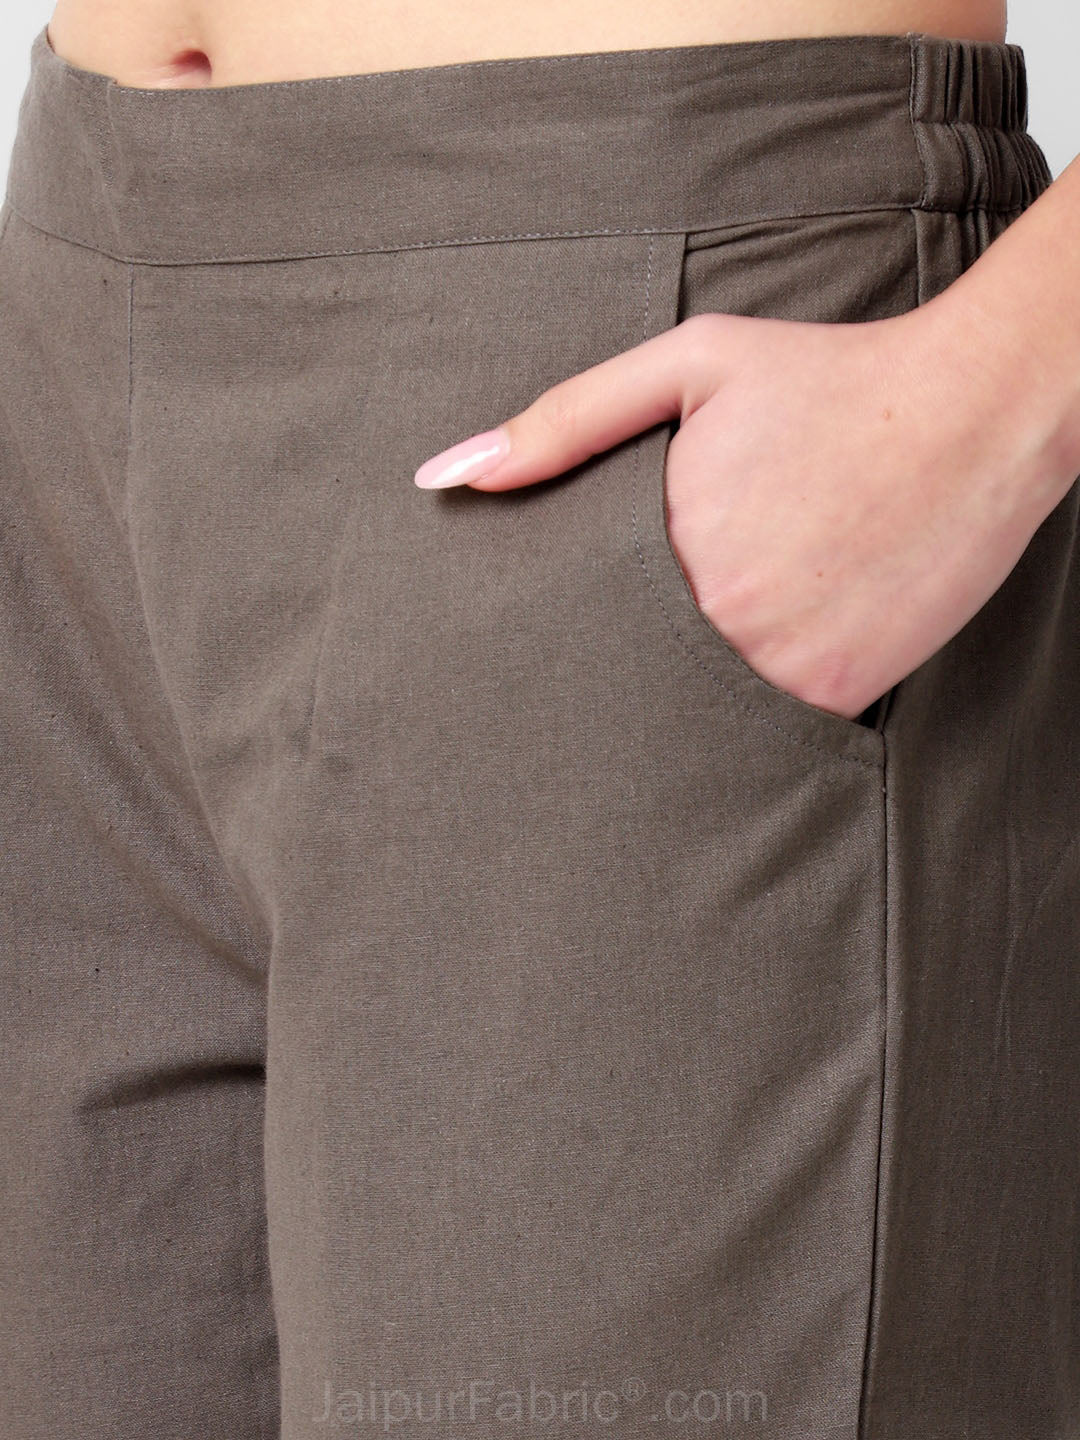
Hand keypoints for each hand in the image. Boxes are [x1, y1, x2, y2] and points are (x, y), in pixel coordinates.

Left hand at [413, 300, 1063, 719]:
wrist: (977, 411)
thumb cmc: (829, 379)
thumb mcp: (689, 366)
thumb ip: (566, 419)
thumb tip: (447, 475)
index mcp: (661, 544)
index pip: (567, 623)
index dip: (552, 636)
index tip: (536, 649)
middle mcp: (713, 619)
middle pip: (621, 678)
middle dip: (605, 677)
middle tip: (604, 674)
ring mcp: (777, 667)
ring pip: (688, 716)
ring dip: (674, 702)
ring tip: (703, 649)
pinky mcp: (837, 694)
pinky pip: (764, 732)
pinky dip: (748, 713)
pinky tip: (763, 658)